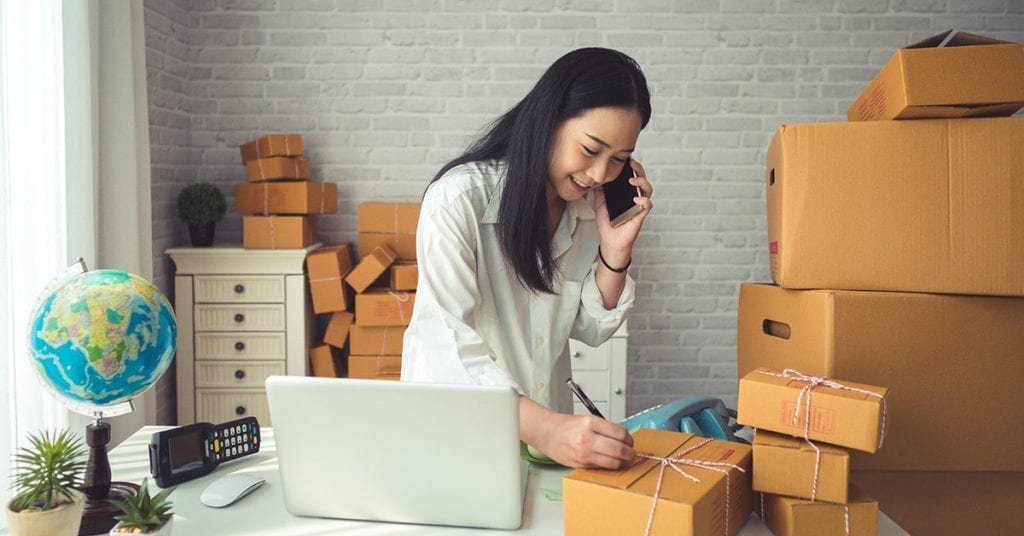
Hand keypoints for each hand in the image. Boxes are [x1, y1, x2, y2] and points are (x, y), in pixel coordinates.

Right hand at [519, 397, 634, 468]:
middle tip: (631, 452)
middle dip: (630, 453)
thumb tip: (623, 438)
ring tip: (624, 459)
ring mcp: (584, 453)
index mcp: (591, 423)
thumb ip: (605, 428)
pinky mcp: (581, 464)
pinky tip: (610, 462)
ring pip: (613, 462)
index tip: (630, 441)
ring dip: (623, 462)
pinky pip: (602, 467)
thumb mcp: (587, 419)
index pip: (620, 433)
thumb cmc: (566, 426)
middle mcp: (587, 438)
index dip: (629, 438)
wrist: (546, 433)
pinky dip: (609, 465)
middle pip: (619, 449)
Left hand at [593, 159, 653, 262]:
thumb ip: (600, 191)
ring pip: (648, 190)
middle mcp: (634, 198)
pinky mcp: (640, 216)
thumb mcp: (600, 203)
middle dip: (639, 170)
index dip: (632, 167)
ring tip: (632, 180)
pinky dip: (644, 200)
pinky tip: (636, 198)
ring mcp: (638, 206)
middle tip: (632, 164)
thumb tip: (596, 178)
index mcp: (626, 193)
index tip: (626, 159)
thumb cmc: (608, 223)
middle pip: (642, 179)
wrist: (609, 240)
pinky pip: (647, 206)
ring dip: (642, 182)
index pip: (632, 176)